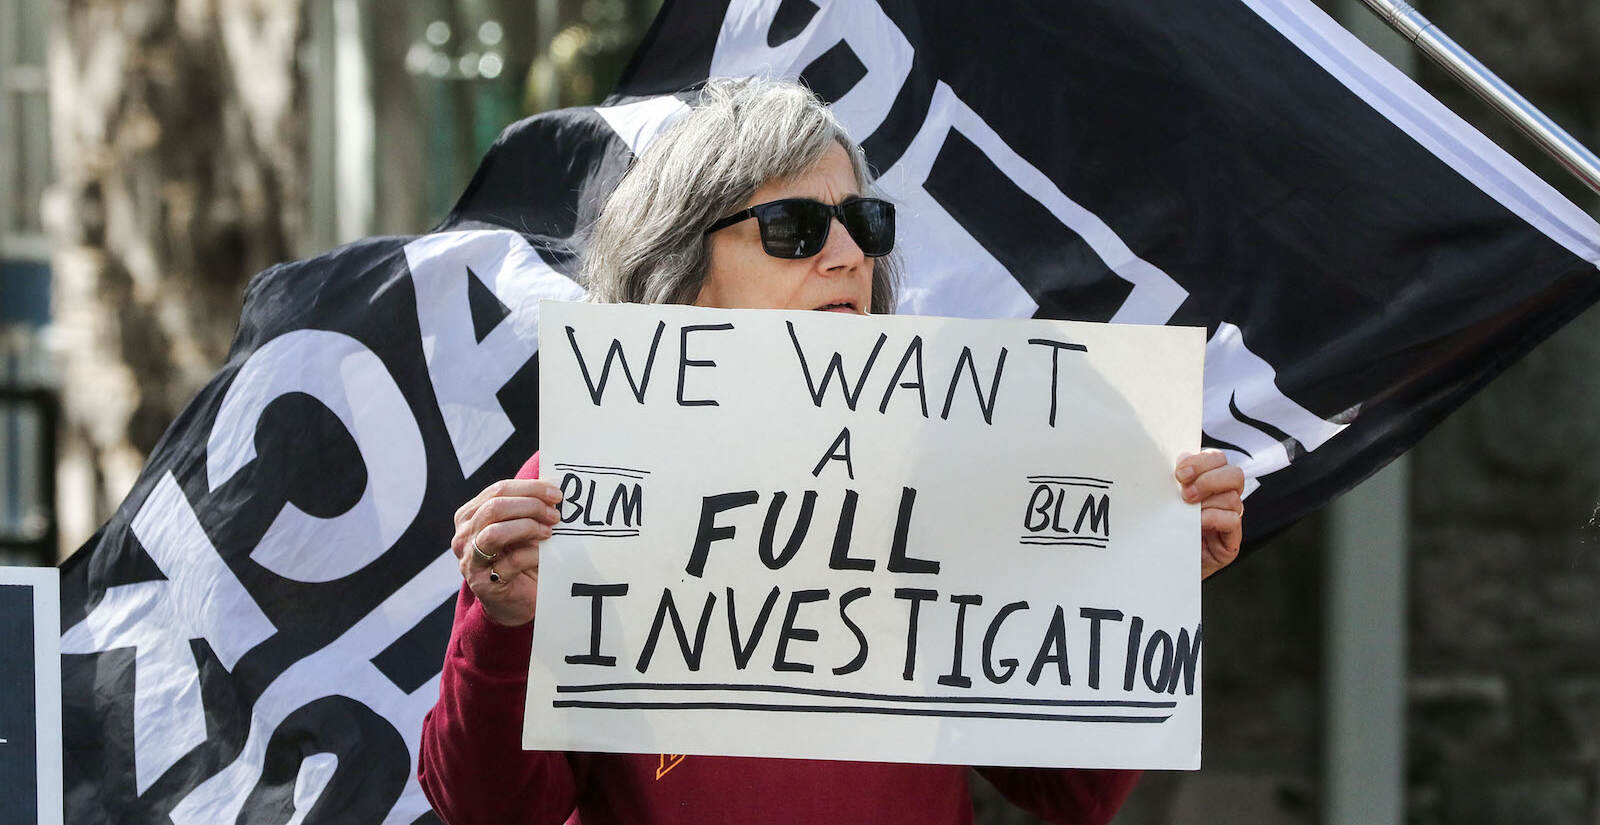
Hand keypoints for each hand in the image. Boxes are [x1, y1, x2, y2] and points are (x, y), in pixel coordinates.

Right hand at [452, 479, 564, 626]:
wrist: (514, 603)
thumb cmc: (519, 559)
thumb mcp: (519, 529)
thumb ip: (526, 509)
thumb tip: (553, 488)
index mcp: (469, 515)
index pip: (498, 490)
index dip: (529, 488)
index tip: (556, 493)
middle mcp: (464, 536)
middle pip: (495, 507)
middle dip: (530, 506)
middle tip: (555, 514)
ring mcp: (470, 560)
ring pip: (495, 533)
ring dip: (527, 527)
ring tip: (548, 532)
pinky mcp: (484, 583)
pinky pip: (511, 561)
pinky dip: (533, 554)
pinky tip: (544, 554)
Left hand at [1175, 450, 1243, 579]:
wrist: (1164, 564)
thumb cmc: (1165, 530)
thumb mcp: (1166, 501)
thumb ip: (1174, 481)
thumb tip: (1174, 460)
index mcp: (1209, 482)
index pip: (1218, 459)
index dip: (1201, 461)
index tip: (1179, 473)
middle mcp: (1223, 498)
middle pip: (1234, 473)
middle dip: (1208, 479)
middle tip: (1185, 493)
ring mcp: (1230, 518)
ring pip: (1232, 496)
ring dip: (1207, 500)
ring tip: (1187, 510)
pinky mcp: (1231, 539)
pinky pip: (1232, 519)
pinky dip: (1213, 517)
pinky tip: (1197, 523)